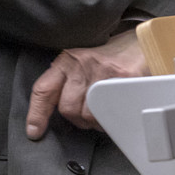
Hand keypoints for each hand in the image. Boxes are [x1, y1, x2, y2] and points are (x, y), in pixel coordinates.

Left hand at [26, 28, 146, 137]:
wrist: (140, 42)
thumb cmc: (110, 56)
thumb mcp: (81, 63)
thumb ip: (68, 82)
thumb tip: (58, 111)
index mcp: (67, 61)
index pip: (43, 90)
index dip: (36, 114)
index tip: (34, 132)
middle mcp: (81, 65)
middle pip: (68, 109)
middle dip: (78, 119)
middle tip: (89, 115)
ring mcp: (103, 72)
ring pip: (89, 115)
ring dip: (97, 122)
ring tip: (105, 112)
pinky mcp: (123, 79)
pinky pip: (113, 113)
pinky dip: (114, 121)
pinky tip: (117, 112)